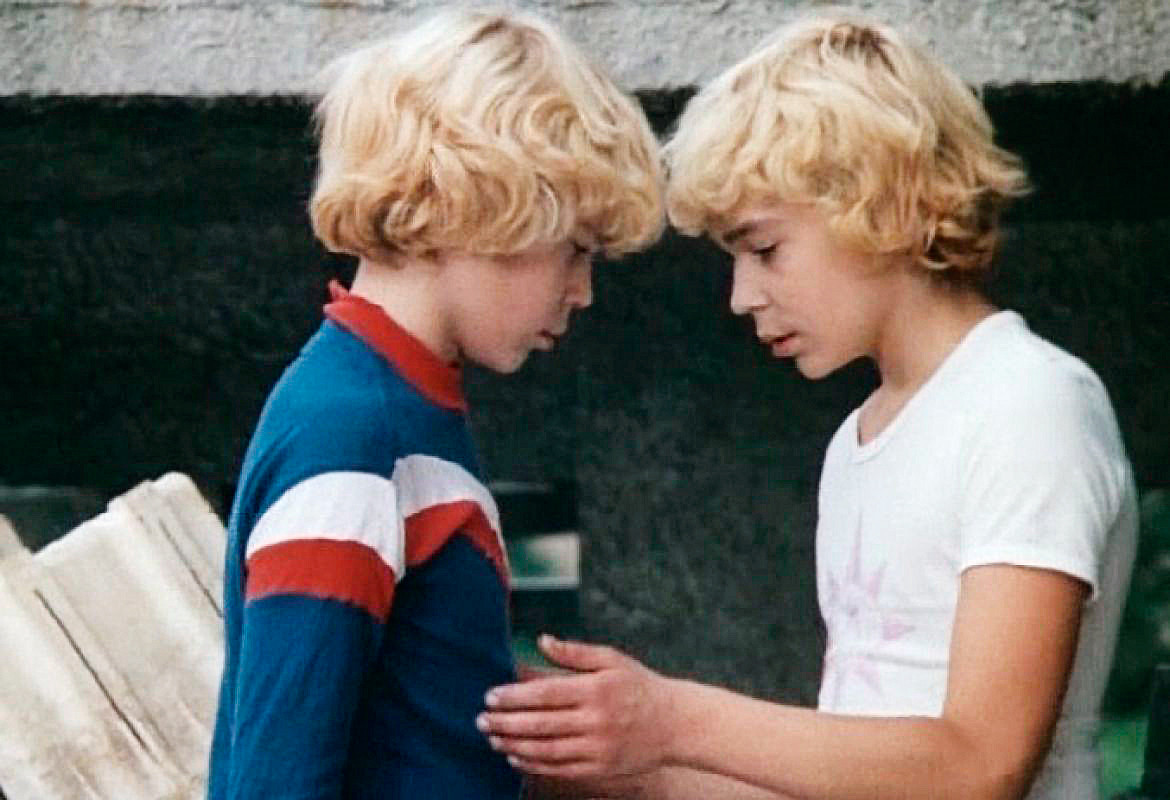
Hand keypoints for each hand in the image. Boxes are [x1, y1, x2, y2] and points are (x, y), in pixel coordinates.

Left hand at [478, 635, 673, 780]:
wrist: (675, 724)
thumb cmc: (639, 686)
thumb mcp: (612, 660)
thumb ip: (575, 653)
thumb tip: (541, 640)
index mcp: (596, 689)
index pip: (545, 694)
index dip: (514, 697)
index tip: (490, 696)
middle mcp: (595, 720)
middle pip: (540, 724)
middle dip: (506, 723)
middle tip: (481, 721)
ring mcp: (598, 748)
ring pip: (546, 750)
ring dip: (514, 745)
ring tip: (493, 739)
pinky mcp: (600, 768)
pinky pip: (560, 769)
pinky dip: (534, 764)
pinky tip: (516, 756)